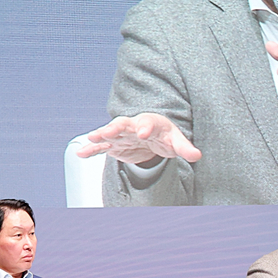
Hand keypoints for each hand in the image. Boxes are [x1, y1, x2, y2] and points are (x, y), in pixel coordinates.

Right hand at [77, 113, 202, 165]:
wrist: (152, 136)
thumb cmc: (164, 135)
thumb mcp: (176, 141)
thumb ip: (185, 148)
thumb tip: (197, 154)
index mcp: (150, 122)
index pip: (148, 123)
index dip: (145, 127)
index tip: (143, 132)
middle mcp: (133, 126)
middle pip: (123, 123)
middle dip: (116, 127)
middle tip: (109, 130)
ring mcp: (121, 135)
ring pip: (109, 132)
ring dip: (100, 134)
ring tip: (92, 137)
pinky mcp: (114, 145)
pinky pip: (101, 146)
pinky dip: (91, 149)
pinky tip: (80, 152)